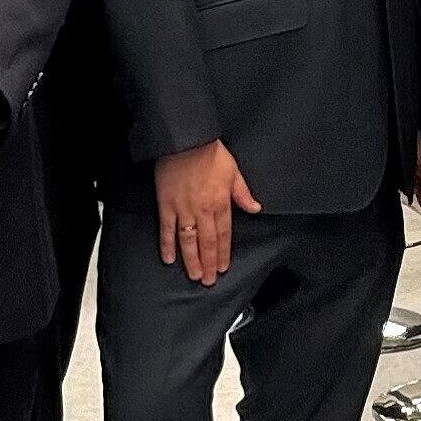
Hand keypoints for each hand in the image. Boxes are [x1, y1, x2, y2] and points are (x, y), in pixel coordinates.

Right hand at [155, 139, 259, 284]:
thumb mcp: (234, 171)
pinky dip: (167, 244)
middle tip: (209, 281)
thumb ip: (243, 194)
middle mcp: (202, 209)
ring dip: (191, 260)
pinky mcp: (166, 204)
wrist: (185, 139)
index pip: (223, 234)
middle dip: (209, 263)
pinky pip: (166, 228)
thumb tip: (255, 208)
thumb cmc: (209, 152)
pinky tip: (169, 258)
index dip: (223, 253)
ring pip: (188, 240)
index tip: (223, 267)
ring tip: (194, 276)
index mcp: (220, 202)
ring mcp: (183, 209)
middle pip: (207, 242)